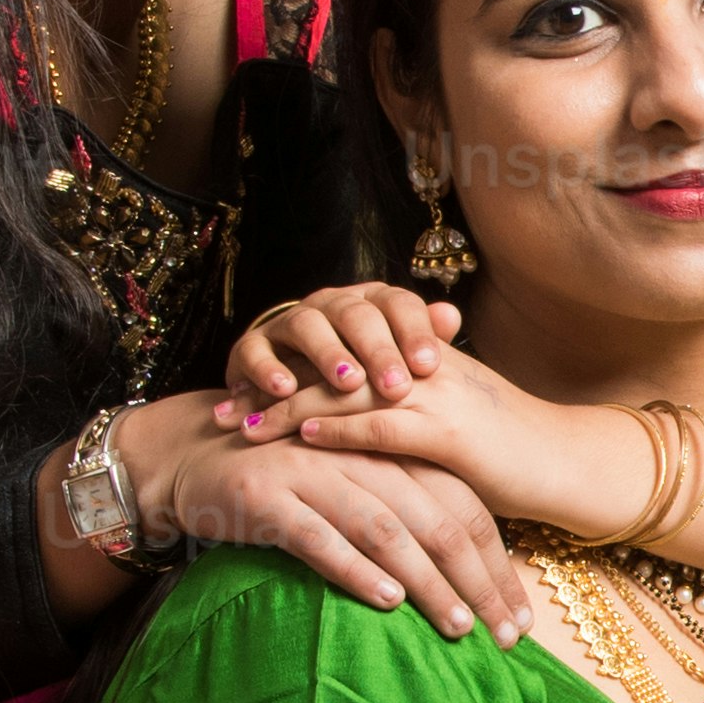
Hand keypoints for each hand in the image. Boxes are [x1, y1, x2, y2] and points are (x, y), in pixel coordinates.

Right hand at [154, 434, 524, 637]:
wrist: (193, 452)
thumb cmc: (287, 477)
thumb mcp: (352, 482)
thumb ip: (404, 509)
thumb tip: (467, 576)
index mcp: (389, 449)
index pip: (461, 505)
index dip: (496, 562)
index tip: (520, 617)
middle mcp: (359, 455)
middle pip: (436, 519)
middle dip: (478, 582)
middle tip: (506, 636)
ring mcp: (311, 473)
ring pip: (386, 529)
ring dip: (428, 581)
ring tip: (458, 625)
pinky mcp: (266, 497)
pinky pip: (319, 536)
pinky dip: (356, 569)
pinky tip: (386, 601)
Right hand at [226, 282, 458, 422]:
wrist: (288, 398)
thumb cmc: (358, 386)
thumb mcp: (393, 366)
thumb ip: (422, 342)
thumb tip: (452, 315)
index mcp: (371, 305)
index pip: (397, 304)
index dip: (414, 332)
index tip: (430, 367)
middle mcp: (329, 306)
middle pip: (356, 314)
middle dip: (377, 350)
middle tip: (396, 386)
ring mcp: (288, 324)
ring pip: (308, 326)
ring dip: (328, 354)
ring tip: (348, 384)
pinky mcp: (251, 348)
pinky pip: (255, 351)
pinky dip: (269, 369)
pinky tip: (286, 390)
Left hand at [231, 330, 654, 543]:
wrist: (568, 462)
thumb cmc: (509, 454)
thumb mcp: (449, 429)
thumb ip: (403, 423)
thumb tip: (353, 441)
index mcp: (418, 361)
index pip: (339, 355)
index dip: (286, 372)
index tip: (239, 394)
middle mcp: (422, 367)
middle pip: (331, 365)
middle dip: (272, 388)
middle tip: (220, 411)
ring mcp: (437, 394)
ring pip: (347, 388)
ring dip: (289, 406)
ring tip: (242, 426)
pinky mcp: (452, 429)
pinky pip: (385, 421)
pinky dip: (341, 425)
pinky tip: (304, 433)